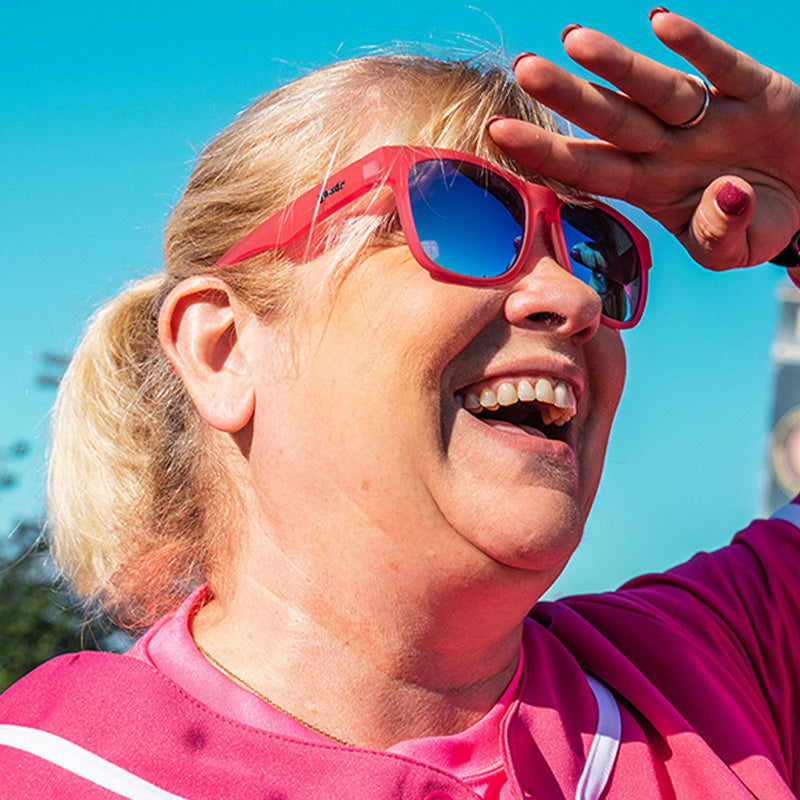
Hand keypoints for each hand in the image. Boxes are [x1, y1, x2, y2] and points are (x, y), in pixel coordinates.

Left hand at [488, 10, 799, 270]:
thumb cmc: (756, 225)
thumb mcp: (735, 249)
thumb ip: (720, 235)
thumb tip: (723, 193)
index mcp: (652, 187)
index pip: (592, 168)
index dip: (549, 152)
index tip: (501, 133)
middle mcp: (670, 148)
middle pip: (613, 121)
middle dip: (570, 98)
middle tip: (525, 68)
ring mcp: (709, 117)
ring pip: (657, 89)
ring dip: (619, 66)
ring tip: (574, 40)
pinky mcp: (755, 90)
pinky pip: (723, 67)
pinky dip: (697, 46)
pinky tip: (661, 24)